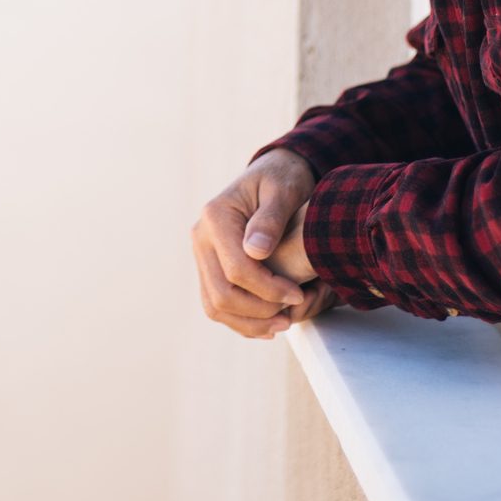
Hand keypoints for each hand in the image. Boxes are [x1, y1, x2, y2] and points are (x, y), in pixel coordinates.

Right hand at [192, 151, 314, 338]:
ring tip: (282, 324)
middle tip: (292, 314)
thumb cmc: (282, 180)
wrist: (272, 175)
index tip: (299, 294)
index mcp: (215, 216)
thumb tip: (256, 251)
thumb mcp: (283, 190)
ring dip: (248, 323)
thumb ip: (271, 218)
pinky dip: (241, 321)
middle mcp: (200, 237)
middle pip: (221, 293)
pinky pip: (217, 304)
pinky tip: (268, 325)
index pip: (236, 268)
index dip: (269, 288)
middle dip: (259, 311)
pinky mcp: (209, 268)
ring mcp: (201, 255)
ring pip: (215, 305)